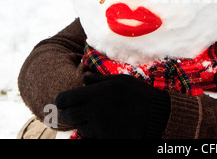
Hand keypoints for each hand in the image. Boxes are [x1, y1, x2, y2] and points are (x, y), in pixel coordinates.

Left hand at [55, 73, 169, 138]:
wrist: (155, 114)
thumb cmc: (139, 94)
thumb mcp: (120, 80)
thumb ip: (99, 80)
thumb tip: (84, 79)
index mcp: (95, 93)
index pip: (65, 99)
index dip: (61, 100)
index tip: (63, 102)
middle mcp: (94, 110)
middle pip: (68, 115)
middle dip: (70, 113)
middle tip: (75, 111)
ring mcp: (99, 126)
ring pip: (80, 127)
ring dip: (84, 123)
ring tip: (97, 117)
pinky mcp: (105, 137)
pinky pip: (92, 137)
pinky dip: (95, 132)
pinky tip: (105, 125)